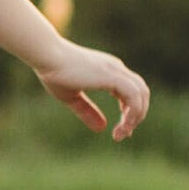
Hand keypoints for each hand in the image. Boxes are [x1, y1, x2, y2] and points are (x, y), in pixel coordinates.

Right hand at [34, 44, 150, 141]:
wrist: (46, 55)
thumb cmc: (53, 72)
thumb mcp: (71, 97)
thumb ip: (87, 111)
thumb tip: (102, 128)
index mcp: (108, 70)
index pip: (132, 91)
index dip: (130, 111)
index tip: (122, 129)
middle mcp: (116, 68)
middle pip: (142, 92)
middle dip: (137, 115)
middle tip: (124, 134)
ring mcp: (116, 70)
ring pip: (142, 93)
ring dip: (136, 116)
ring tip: (122, 133)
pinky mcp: (112, 76)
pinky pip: (134, 96)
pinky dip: (133, 112)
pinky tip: (122, 125)